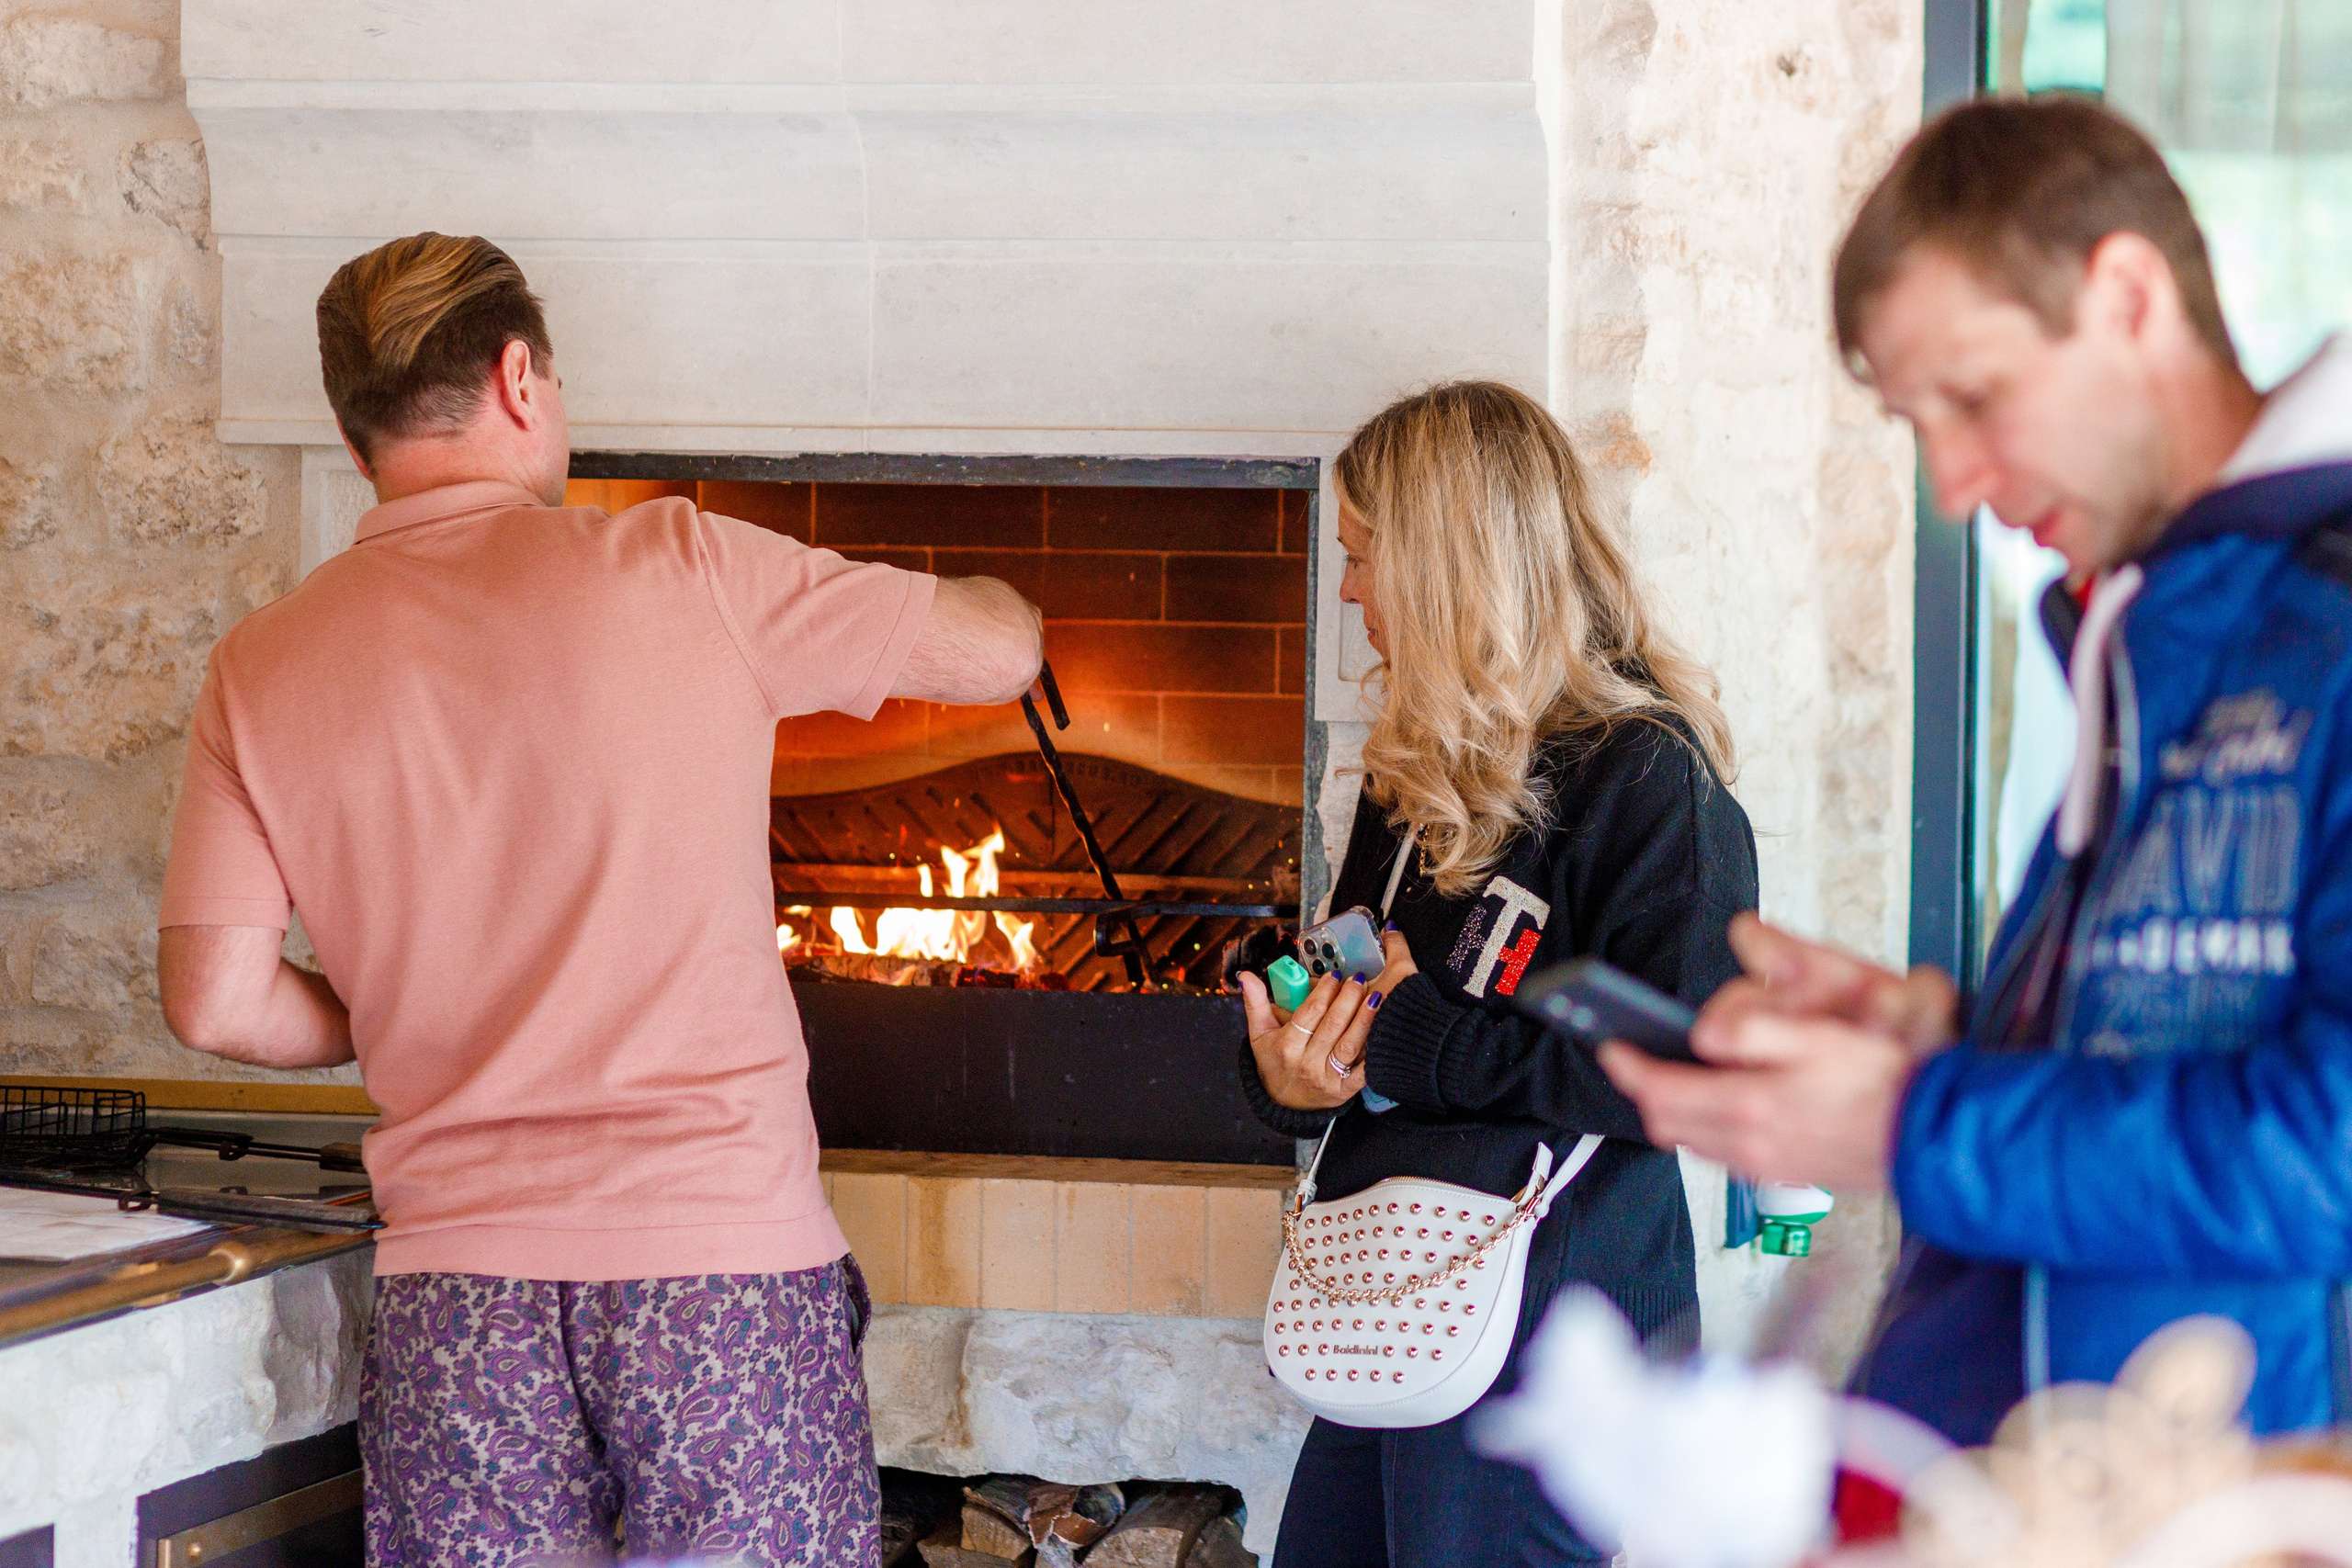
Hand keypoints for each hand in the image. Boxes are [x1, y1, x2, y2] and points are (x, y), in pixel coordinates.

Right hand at [1240, 929, 1408, 1110]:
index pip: (1309, 1013)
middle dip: (1348, 999)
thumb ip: (1255, 1003)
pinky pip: (1362, 1072)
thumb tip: (1246, 975)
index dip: (1324, 991)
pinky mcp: (1343, 1091)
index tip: (1335, 976)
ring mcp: (1326, 1078)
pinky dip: (1373, 1055)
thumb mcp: (1259, 1034)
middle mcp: (1306, 1062)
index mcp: (1286, 1045)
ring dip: (1364, 1019)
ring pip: (1349, 1044)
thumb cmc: (1274, 1062)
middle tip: (1359, 979)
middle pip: (1332, 1025)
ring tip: (1375, 997)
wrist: (1284, 1104)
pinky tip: (1383, 1034)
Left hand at [1593, 914, 1938, 1191]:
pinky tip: (1724, 1105)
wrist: (1933, 1138)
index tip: (1611, 1045)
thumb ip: (1755, 1031)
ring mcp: (1766, 1166)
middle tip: (1636, 1060)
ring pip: (1694, 1142)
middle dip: (1645, 1090)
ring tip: (1673, 1078)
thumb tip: (1703, 1034)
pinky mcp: (1786, 1174)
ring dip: (1675, 1110)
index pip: (1662, 1091)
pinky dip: (1707, 1129)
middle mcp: (1749, 1146)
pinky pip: (1724, 1154)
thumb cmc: (1885, 1082)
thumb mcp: (1820, 1037)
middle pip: (1667, 1123)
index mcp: (1749, 1107)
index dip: (1629, 1067)